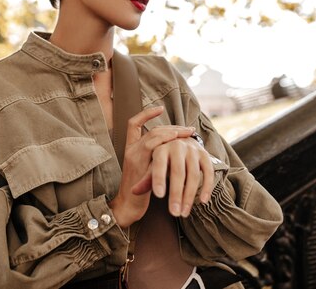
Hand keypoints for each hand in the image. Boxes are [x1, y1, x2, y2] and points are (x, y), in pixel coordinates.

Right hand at [108, 106, 194, 227]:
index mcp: (130, 149)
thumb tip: (171, 152)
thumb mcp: (145, 172)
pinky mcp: (139, 165)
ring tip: (187, 134)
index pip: (134, 124)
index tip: (160, 108)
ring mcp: (134, 156)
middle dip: (172, 127)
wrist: (127, 207)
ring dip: (173, 133)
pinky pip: (154, 148)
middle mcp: (131, 149)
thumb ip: (153, 160)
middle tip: (189, 129)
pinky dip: (167, 142)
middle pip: (151, 129)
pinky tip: (178, 143)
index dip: (146, 114)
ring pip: (154, 135)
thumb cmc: (138, 193)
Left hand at [131, 134, 214, 217]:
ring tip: (184, 213)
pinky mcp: (205, 155)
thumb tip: (134, 192)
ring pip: (194, 175)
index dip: (159, 179)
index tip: (159, 195)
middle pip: (178, 172)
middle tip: (174, 213)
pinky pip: (208, 172)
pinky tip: (203, 201)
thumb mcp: (153, 166)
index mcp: (161, 148)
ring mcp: (193, 150)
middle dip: (176, 194)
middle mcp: (177, 146)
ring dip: (189, 196)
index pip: (159, 164)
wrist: (181, 141)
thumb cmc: (164, 159)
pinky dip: (207, 187)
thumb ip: (146, 179)